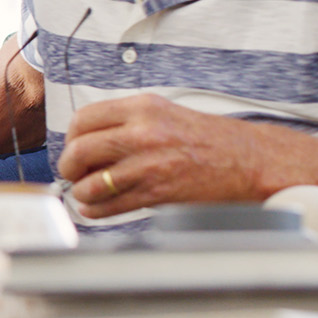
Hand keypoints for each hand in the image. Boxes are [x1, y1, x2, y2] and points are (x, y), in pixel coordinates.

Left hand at [56, 95, 275, 217]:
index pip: (83, 119)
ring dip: (81, 191)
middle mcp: (143, 132)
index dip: (70, 137)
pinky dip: (94, 210)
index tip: (73, 147)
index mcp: (142, 107)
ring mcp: (149, 163)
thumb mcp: (164, 114)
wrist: (248, 160)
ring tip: (86, 193)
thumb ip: (126, 123)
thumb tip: (86, 142)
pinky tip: (96, 208)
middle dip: (69, 166)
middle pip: (80, 149)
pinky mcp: (157, 192)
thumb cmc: (207, 139)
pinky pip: (110, 204)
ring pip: (90, 181)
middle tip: (73, 173)